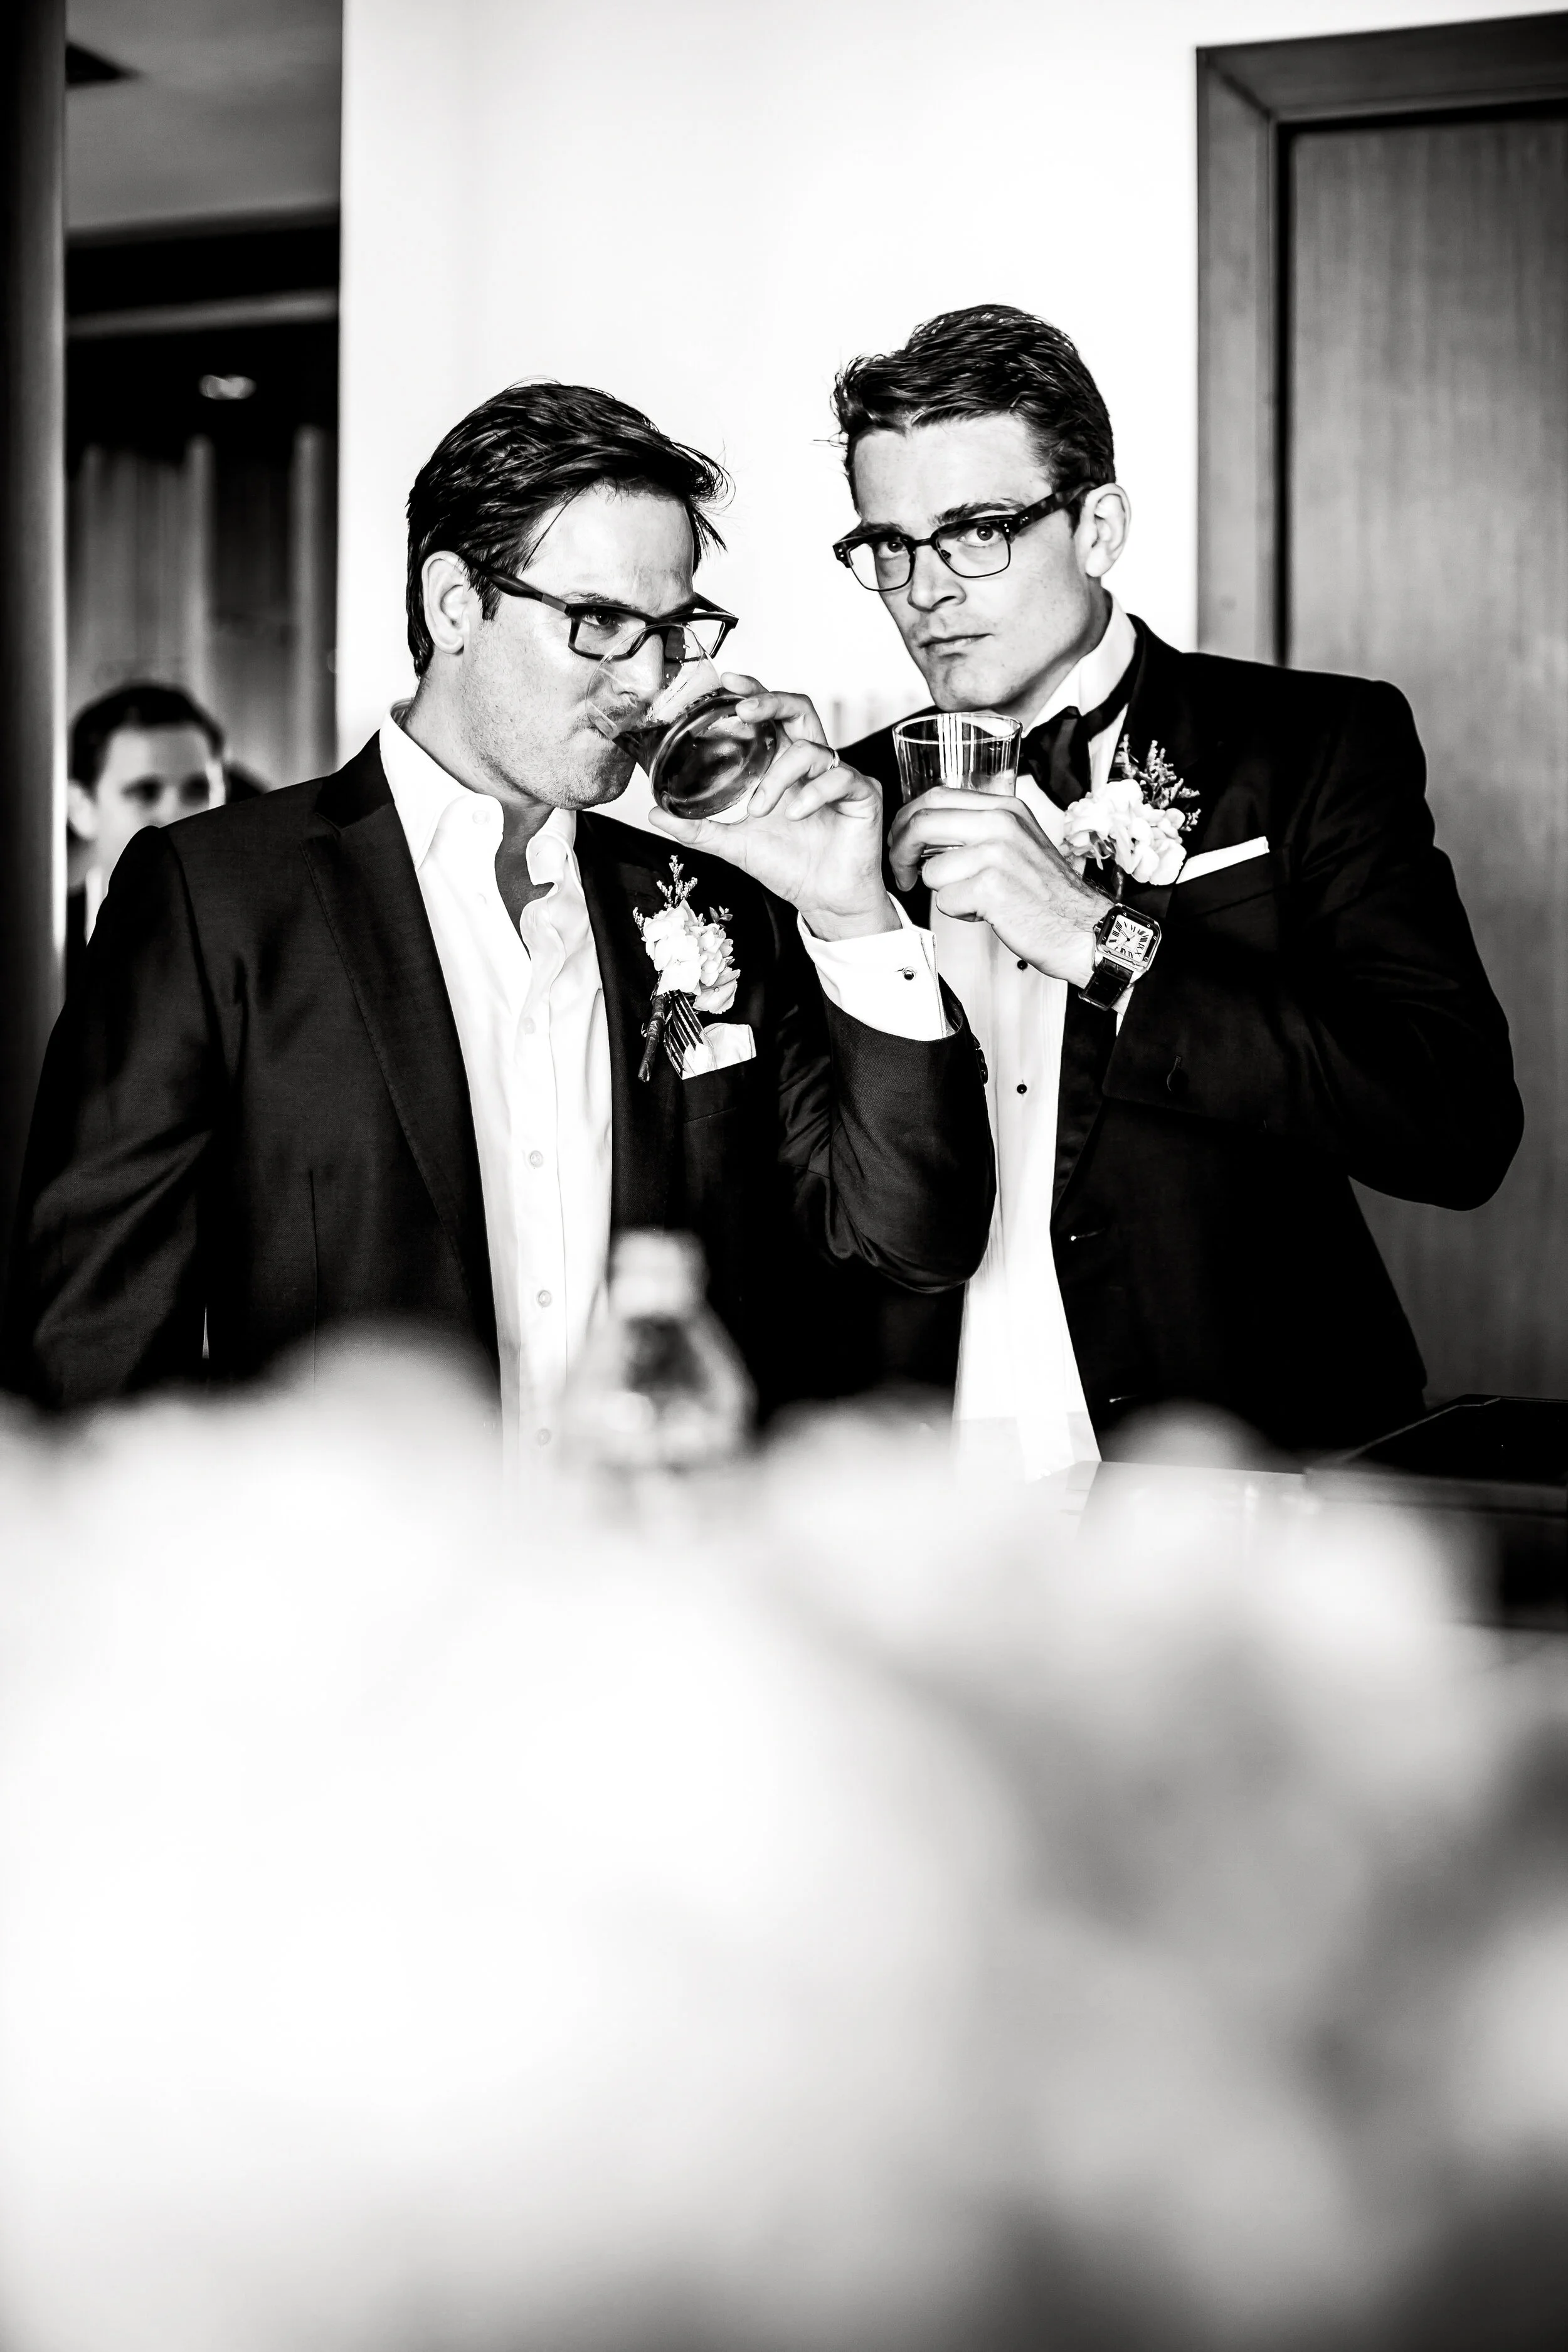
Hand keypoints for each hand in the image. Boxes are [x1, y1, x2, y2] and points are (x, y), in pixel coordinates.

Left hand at [647, 674, 895, 939]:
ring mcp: (838, 775)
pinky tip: (795, 814)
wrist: (823, 900)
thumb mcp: (733, 844)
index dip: (754, 692)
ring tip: (760, 809)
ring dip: (779, 776)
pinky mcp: (863, 793)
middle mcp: (811, 763)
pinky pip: (839, 777)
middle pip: (798, 708)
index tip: (729, 683)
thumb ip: (696, 827)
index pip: (771, 716)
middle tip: (744, 712)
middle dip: (770, 702)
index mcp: (783, 765)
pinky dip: (812, 794)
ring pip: (811, 748)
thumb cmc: (788, 866)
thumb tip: (655, 813)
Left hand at [889, 788, 1107, 984]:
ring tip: (975, 899)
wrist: (1082, 928)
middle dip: (901, 852)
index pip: (936, 797)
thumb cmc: (1047, 893)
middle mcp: (1001, 824)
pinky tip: (986, 913)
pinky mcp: (991, 888)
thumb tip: (927, 830)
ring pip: (932, 870)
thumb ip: (979, 828)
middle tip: (903, 873)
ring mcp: (996, 854)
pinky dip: (959, 914)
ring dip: (944, 892)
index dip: (907, 821)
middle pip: (922, 824)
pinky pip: (945, 901)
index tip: (901, 842)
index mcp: (1005, 808)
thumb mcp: (1018, 842)